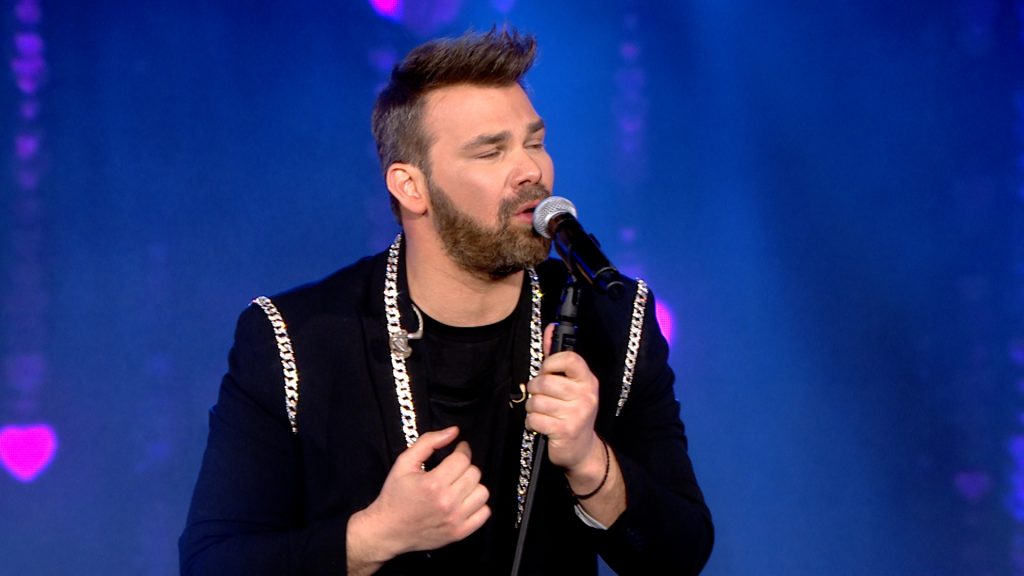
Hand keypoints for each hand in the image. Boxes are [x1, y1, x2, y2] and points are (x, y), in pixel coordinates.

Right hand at [349, 427, 489, 565]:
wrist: (387, 530)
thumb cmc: (395, 495)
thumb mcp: (404, 463)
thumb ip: (428, 442)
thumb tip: (454, 432)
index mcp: (433, 483)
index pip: (462, 459)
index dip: (462, 450)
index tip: (459, 449)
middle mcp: (447, 502)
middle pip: (474, 474)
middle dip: (466, 466)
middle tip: (455, 468)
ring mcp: (455, 520)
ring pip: (482, 492)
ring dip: (473, 485)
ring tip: (460, 485)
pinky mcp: (459, 533)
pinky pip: (484, 513)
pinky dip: (478, 505)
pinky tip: (464, 501)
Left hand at [525, 324, 600, 471]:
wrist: (582, 449)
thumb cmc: (572, 411)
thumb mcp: (570, 385)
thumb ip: (557, 357)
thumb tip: (550, 328)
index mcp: (587, 380)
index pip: (568, 358)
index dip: (550, 363)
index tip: (547, 372)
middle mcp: (586, 395)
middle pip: (545, 381)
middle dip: (535, 390)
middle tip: (541, 397)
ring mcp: (577, 413)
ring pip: (537, 401)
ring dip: (533, 408)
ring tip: (542, 413)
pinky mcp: (565, 430)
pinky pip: (534, 419)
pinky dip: (532, 423)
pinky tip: (540, 426)